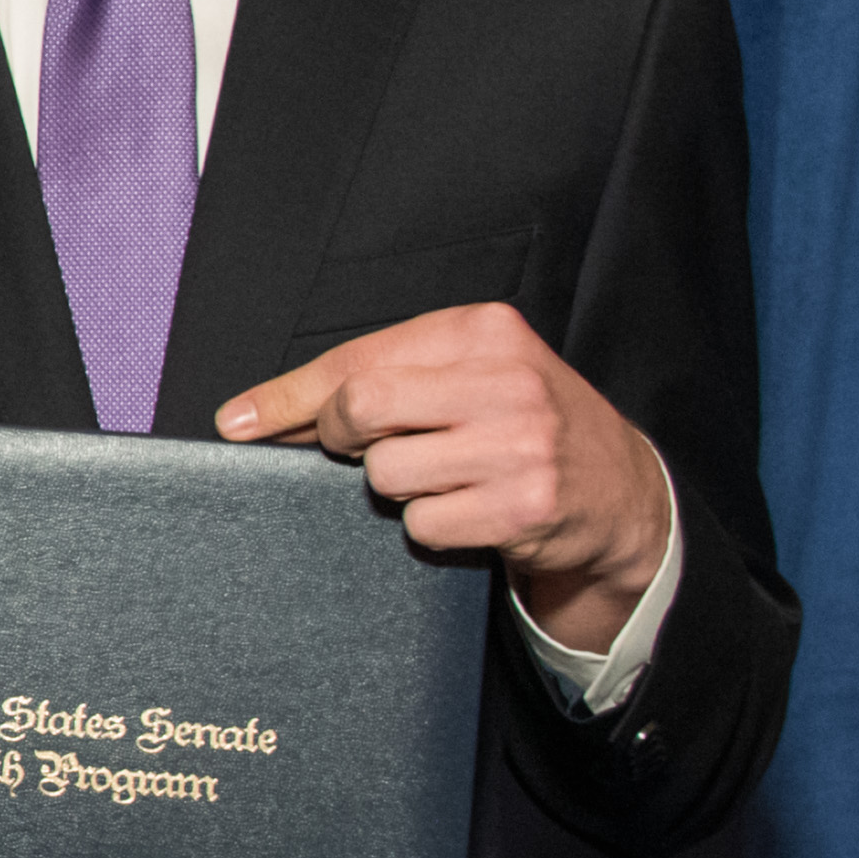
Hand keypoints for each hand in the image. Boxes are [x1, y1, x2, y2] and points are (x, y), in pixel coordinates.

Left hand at [219, 301, 668, 652]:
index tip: (238, 422)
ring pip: (386, 473)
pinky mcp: (524, 506)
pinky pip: (423, 525)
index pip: (359, 357)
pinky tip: (470, 511)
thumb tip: (250, 416)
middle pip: (360, 407)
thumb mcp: (467, 376)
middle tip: (366, 449)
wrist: (620, 490)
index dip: (289, 396)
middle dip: (343, 438)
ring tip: (445, 477)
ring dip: (397, 489)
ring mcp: (519, 445)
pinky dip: (431, 527)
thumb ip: (377, 379)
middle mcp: (506, 380)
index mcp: (485, 330)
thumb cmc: (522, 426)